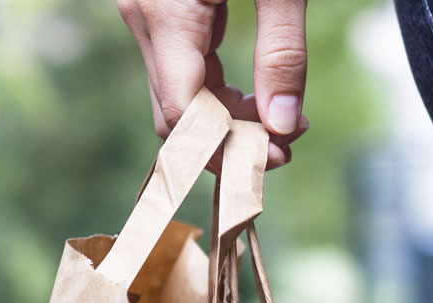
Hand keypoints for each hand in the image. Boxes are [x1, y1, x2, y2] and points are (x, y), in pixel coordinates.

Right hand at [118, 0, 308, 167]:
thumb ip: (282, 51)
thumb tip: (283, 123)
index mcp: (166, 14)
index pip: (181, 109)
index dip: (225, 145)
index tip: (276, 157)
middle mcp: (146, 22)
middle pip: (177, 111)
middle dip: (230, 140)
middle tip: (286, 145)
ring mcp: (149, 21)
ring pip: (179, 97)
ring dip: (227, 120)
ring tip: (282, 124)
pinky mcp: (163, 18)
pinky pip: (184, 75)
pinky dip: (220, 96)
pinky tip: (257, 101)